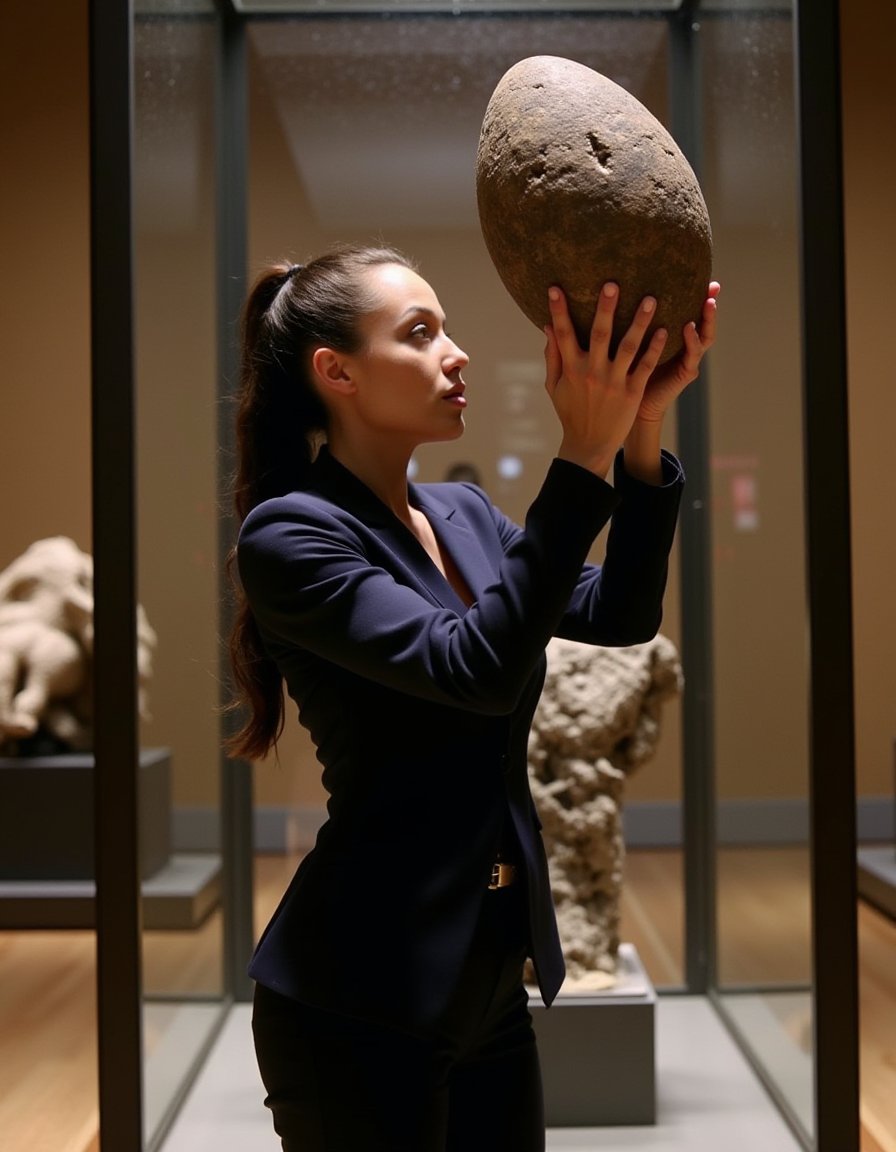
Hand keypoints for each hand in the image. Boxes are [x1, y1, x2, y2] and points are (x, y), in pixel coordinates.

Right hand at [544, 281, 669, 476]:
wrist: (589, 445)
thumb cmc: (571, 413)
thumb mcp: (554, 387)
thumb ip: (552, 356)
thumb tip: (547, 327)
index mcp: (571, 369)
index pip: (563, 334)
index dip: (558, 311)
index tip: (555, 287)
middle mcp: (592, 372)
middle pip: (600, 334)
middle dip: (605, 308)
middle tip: (612, 283)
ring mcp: (614, 382)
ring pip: (628, 346)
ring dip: (640, 322)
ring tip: (650, 298)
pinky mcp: (632, 392)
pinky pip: (645, 366)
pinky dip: (654, 348)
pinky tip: (664, 330)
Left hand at [634, 281, 720, 424]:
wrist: (630, 406)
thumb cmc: (626, 372)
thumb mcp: (630, 342)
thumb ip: (631, 321)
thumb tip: (612, 292)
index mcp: (674, 338)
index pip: (691, 313)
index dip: (699, 296)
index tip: (704, 276)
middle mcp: (685, 347)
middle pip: (705, 322)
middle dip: (711, 304)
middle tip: (714, 286)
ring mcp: (688, 361)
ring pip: (705, 337)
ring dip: (708, 320)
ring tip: (708, 303)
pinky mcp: (685, 374)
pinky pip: (692, 355)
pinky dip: (692, 340)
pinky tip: (688, 326)